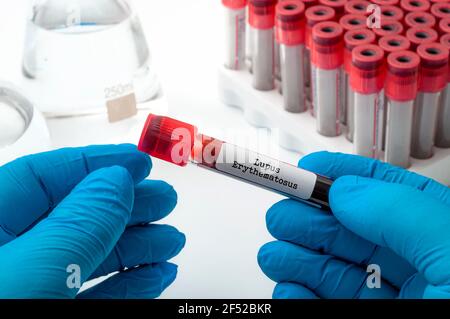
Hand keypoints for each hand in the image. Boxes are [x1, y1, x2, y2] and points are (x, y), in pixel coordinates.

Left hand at [0, 144, 184, 298]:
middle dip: (127, 206)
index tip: (136, 161)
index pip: (40, 178)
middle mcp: (10, 256)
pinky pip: (95, 293)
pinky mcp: (54, 315)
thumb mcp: (34, 268)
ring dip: (138, 247)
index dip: (94, 164)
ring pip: (90, 257)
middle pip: (76, 217)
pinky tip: (155, 273)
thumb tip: (115, 181)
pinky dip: (129, 282)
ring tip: (171, 240)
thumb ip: (78, 223)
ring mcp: (33, 287)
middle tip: (164, 199)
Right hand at [258, 151, 449, 298]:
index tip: (308, 168)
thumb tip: (345, 191)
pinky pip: (322, 303)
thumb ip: (400, 213)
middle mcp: (415, 266)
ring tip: (274, 256)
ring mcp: (388, 298)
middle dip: (308, 220)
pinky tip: (289, 287)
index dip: (344, 176)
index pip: (386, 193)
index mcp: (439, 236)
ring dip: (295, 258)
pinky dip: (297, 294)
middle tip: (282, 217)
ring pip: (332, 269)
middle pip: (349, 232)